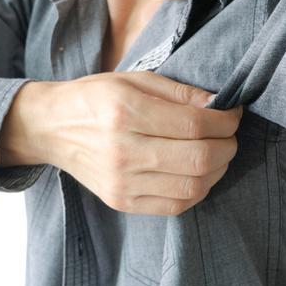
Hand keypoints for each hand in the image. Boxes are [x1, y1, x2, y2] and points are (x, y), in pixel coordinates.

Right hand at [0, 71, 242, 215]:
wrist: (52, 129)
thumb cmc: (95, 98)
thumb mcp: (133, 79)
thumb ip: (178, 91)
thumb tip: (218, 104)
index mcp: (125, 112)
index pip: (194, 123)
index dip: (225, 120)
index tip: (233, 113)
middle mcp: (123, 151)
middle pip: (199, 158)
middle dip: (228, 146)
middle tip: (229, 134)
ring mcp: (122, 182)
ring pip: (193, 186)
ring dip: (218, 170)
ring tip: (218, 153)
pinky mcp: (122, 202)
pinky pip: (175, 206)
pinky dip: (198, 190)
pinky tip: (198, 173)